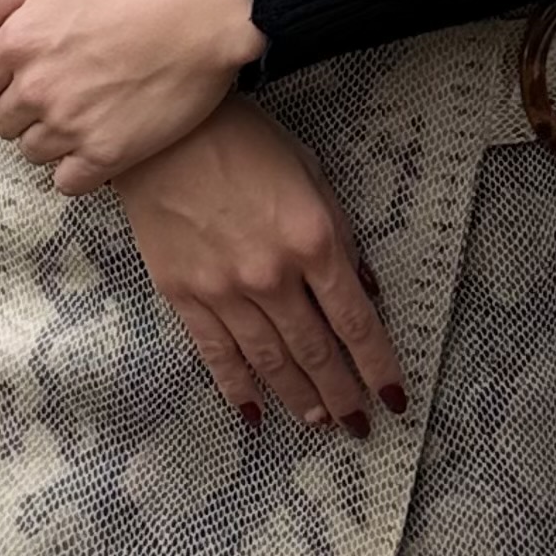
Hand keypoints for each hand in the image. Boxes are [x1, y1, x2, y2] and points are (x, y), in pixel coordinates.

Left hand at [0, 0, 263, 190]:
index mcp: (18, 40)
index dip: (2, 81)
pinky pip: (67, 183)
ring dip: (52, 138)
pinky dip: (79, 168)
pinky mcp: (106, 155)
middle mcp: (34, 87)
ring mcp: (69, 125)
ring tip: (88, 112)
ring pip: (33, 153)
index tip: (29, 74)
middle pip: (3, 123)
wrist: (205, 9)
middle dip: (26, 108)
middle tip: (65, 89)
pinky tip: (100, 140)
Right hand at [116, 102, 406, 435]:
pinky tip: (255, 412)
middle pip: (317, 351)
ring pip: (271, 361)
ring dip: (300, 397)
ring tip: (319, 422)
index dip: (379, 366)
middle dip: (343, 393)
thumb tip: (363, 287)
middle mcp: (273, 275)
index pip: (356, 322)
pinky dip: (238, 388)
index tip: (395, 398)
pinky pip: (217, 355)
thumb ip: (339, 231)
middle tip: (358, 425)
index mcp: (313, 238)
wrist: (161, 131)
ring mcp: (225, 290)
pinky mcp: (184, 295)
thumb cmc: (242, 138)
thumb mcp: (309, 170)